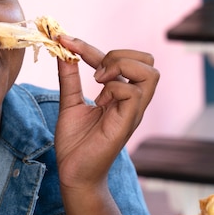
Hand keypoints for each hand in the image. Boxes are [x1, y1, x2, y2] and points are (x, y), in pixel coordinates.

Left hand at [54, 35, 158, 189]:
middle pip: (148, 61)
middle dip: (119, 55)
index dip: (90, 47)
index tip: (65, 41)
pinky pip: (133, 92)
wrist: (74, 173)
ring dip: (121, 67)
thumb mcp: (69, 103)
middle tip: (94, 71)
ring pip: (150, 73)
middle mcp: (132, 101)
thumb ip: (69, 77)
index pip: (120, 59)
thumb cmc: (76, 144)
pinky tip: (99, 101)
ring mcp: (133, 111)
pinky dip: (114, 87)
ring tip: (98, 80)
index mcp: (121, 95)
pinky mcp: (128, 122)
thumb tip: (63, 51)